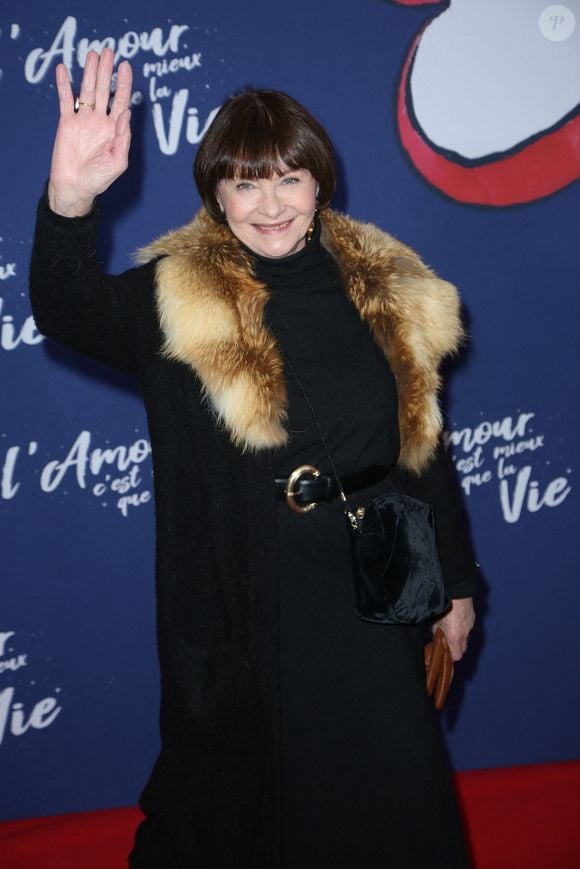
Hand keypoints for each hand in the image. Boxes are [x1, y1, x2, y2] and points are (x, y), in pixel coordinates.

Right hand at [48, 48, 132, 216]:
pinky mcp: (67, 122)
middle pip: (105, 90)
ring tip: (93, 54)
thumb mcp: (118, 162)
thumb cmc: (99, 179)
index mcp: (115, 129)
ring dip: (90, 72)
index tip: (125, 66)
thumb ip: (123, 137)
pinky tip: (65, 69)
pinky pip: (66, 99)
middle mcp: (100, 121)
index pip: (121, 101)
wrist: (75, 187)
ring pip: (87, 90)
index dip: (124, 84)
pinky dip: (65, 84)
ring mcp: (83, 120)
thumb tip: (126, 113)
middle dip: (107, 71)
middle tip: (109, 51)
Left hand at [432, 597, 474, 661]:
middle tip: (446, 641)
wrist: (457, 590)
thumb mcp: (435, 620)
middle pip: (463, 648)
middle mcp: (465, 633)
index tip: (444, 653)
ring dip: (459, 636)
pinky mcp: (473, 617)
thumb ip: (436, 631)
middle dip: (456, 647)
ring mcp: (470, 625)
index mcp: (455, 636)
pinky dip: (463, 626)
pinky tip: (456, 618)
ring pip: (466, 637)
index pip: (457, 656)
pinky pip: (468, 627)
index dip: (451, 656)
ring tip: (450, 627)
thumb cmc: (445, 604)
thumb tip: (437, 635)